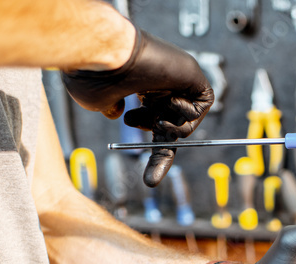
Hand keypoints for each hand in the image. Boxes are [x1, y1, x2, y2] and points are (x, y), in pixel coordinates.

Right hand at [62, 29, 212, 186]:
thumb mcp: (96, 100)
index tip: (150, 182)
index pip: (151, 122)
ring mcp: (177, 80)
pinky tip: (169, 98)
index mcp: (137, 88)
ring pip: (185, 122)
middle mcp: (159, 85)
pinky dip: (184, 115)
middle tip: (150, 181)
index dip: (153, 153)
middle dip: (163, 153)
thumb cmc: (98, 73)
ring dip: (169, 129)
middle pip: (172, 128)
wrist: (109, 50)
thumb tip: (119, 114)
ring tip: (155, 117)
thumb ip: (109, 109)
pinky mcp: (194, 77)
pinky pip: (199, 109)